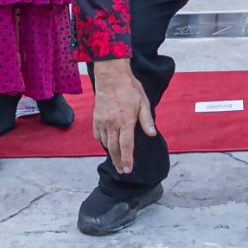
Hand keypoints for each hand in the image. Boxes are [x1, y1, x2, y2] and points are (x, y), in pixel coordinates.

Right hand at [91, 59, 155, 175]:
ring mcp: (102, 121)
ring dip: (111, 153)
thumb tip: (152, 134)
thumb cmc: (129, 88)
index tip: (128, 170)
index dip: (127, 159)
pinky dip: (102, 141)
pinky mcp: (95, 118)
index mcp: (126, 120)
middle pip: (114, 148)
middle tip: (122, 171)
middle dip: (118, 161)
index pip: (126, 145)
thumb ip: (147, 120)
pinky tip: (107, 144)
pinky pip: (97, 135)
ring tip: (116, 159)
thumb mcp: (143, 102)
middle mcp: (112, 123)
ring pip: (105, 143)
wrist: (111, 76)